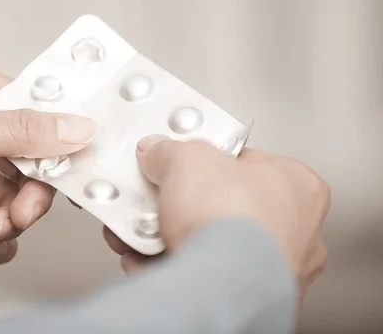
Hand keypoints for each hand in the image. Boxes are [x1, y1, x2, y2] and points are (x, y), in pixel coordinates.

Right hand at [104, 136, 329, 302]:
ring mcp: (274, 270)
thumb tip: (157, 151)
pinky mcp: (246, 299)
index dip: (207, 158)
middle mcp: (297, 231)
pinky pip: (202, 274)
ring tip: (150, 229)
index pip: (247, 161)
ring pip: (212, 243)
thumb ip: (171, 150)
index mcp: (299, 186)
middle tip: (161, 197)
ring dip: (174, 235)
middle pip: (225, 204)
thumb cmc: (233, 224)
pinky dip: (173, 266)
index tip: (181, 160)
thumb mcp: (189, 158)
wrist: (219, 286)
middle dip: (184, 203)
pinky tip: (150, 258)